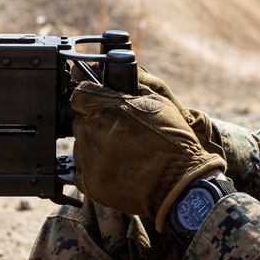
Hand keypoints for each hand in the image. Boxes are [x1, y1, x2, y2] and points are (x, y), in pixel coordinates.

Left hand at [71, 79, 226, 231]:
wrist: (179, 182)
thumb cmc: (172, 140)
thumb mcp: (157, 101)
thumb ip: (130, 86)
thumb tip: (109, 75)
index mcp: (106, 108)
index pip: (80, 95)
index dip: (91, 97)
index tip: (99, 103)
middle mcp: (92, 133)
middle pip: (81, 121)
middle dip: (96, 122)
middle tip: (120, 130)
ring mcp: (89, 160)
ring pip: (80, 145)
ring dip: (95, 145)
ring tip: (121, 151)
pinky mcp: (91, 184)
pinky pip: (80, 171)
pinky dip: (93, 168)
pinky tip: (115, 166)